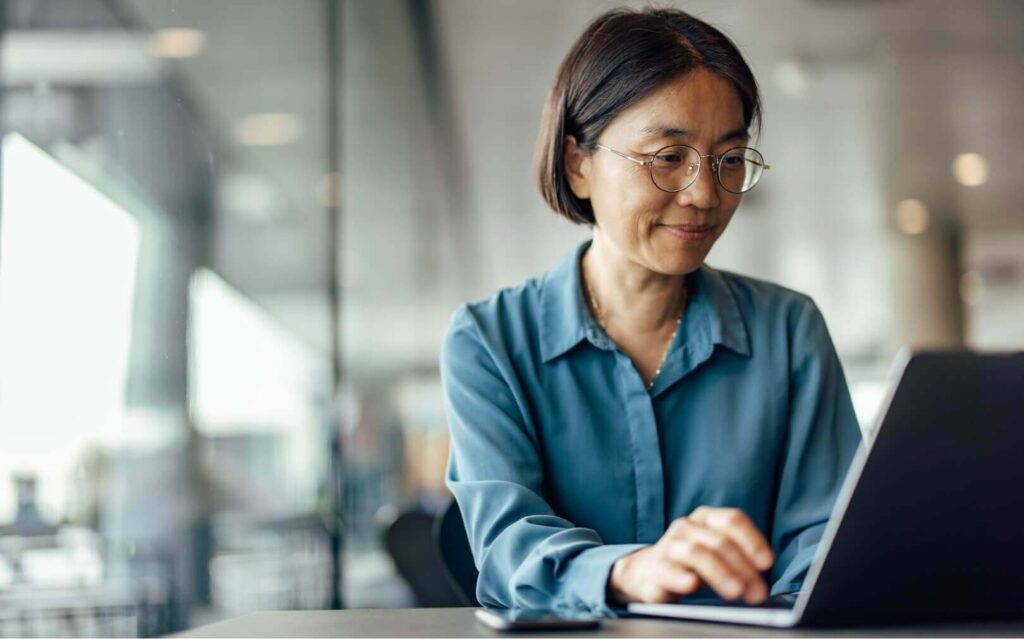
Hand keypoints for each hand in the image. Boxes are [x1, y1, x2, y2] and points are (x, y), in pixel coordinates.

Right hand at [607, 506, 774, 604]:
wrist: (650, 573)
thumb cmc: (692, 563)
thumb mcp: (717, 553)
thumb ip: (740, 558)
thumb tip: (763, 580)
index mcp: (706, 518)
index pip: (732, 520)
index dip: (752, 540)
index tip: (766, 563)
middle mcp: (687, 526)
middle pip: (719, 541)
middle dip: (743, 567)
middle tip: (756, 592)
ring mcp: (670, 545)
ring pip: (697, 553)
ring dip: (720, 573)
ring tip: (735, 592)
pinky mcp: (656, 568)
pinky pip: (669, 571)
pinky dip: (682, 578)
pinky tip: (692, 585)